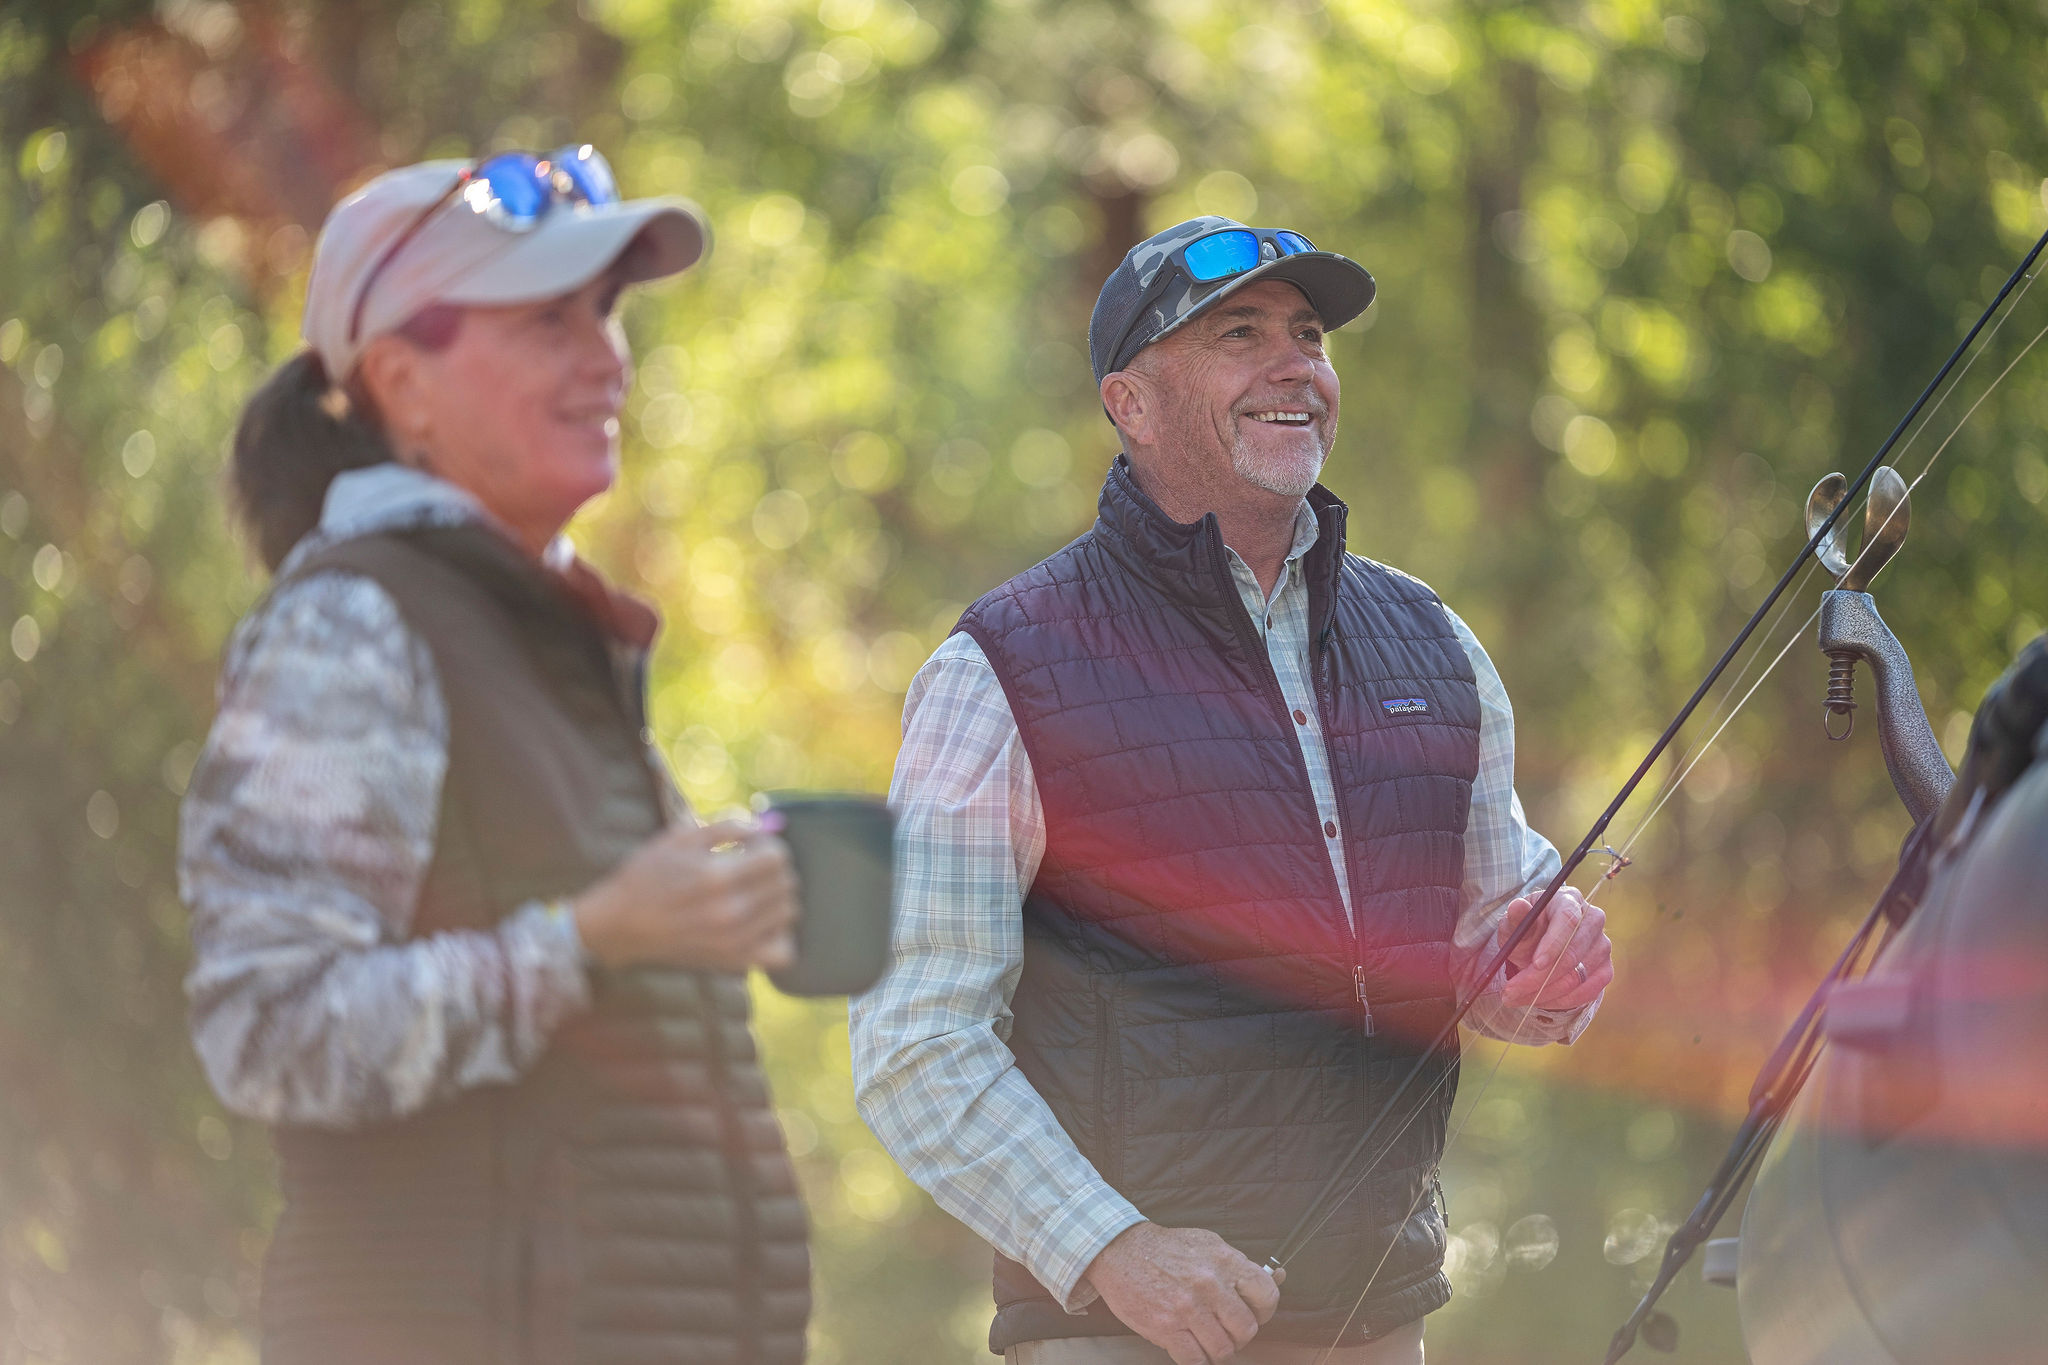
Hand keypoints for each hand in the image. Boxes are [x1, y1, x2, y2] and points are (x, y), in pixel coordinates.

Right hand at [571, 820, 798, 972]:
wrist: (619, 925)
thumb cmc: (647, 876)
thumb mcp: (679, 837)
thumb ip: (727, 825)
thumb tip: (764, 826)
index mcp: (717, 877)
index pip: (777, 857)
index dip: (768, 845)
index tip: (751, 847)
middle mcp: (730, 912)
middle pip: (786, 883)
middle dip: (774, 869)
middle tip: (751, 867)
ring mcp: (734, 942)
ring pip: (789, 913)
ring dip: (778, 897)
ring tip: (753, 892)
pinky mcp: (733, 962)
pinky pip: (783, 953)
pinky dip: (780, 936)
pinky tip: (760, 923)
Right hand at [1081, 1221, 1283, 1363]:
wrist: (1121, 1250)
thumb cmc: (1167, 1249)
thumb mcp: (1209, 1245)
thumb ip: (1240, 1265)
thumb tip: (1279, 1278)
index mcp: (1224, 1261)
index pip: (1267, 1296)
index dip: (1263, 1311)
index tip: (1252, 1313)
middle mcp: (1209, 1284)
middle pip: (1246, 1330)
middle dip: (1238, 1335)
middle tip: (1225, 1329)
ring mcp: (1187, 1308)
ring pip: (1223, 1349)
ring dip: (1217, 1349)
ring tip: (1205, 1338)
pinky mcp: (1165, 1327)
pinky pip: (1195, 1360)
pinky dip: (1196, 1359)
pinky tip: (1189, 1346)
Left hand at [1498, 885, 1611, 1009]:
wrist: (1540, 945)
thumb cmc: (1527, 929)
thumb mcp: (1515, 923)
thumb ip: (1515, 918)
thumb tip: (1517, 907)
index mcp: (1569, 899)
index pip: (1568, 920)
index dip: (1553, 944)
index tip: (1535, 964)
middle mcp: (1592, 919)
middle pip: (1573, 953)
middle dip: (1540, 978)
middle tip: (1510, 992)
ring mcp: (1603, 945)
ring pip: (1578, 977)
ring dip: (1545, 993)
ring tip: (1516, 997)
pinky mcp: (1605, 969)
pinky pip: (1587, 992)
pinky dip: (1560, 1001)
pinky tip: (1539, 1000)